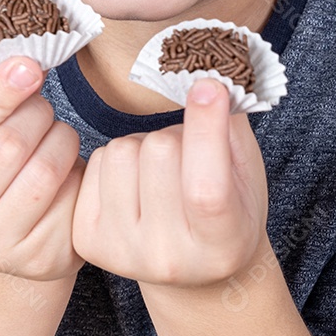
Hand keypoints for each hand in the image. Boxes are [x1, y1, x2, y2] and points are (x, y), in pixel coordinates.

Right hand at [0, 57, 83, 280]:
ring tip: (56, 136)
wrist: (14, 230)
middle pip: (7, 146)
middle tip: (41, 108)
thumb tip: (27, 66)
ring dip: (62, 138)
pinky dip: (79, 172)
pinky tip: (68, 172)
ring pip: (45, 169)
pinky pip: (73, 197)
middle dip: (36, 112)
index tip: (29, 65)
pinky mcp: (40, 259)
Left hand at [72, 79, 268, 286]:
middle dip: (175, 135)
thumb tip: (213, 64)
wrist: (193, 270)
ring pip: (122, 151)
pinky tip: (134, 181)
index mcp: (220, 244)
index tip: (209, 85)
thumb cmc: (229, 208)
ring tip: (159, 170)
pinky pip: (99, 160)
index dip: (206, 129)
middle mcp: (169, 258)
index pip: (205, 187)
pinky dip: (118, 157)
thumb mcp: (246, 172)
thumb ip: (232, 121)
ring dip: (142, 144)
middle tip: (187, 154)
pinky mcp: (89, 239)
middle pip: (159, 152)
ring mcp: (123, 252)